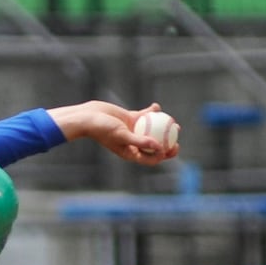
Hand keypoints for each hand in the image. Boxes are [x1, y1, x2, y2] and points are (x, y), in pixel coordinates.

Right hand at [50, 101, 176, 165]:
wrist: (89, 117)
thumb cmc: (103, 129)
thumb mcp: (122, 136)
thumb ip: (140, 141)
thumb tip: (159, 147)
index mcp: (132, 153)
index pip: (152, 158)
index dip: (164, 155)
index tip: (172, 147)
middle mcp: (134, 144)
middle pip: (156, 145)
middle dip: (168, 142)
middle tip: (177, 134)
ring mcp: (133, 131)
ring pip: (152, 129)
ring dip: (163, 126)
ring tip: (174, 122)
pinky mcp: (130, 119)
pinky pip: (144, 116)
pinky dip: (151, 112)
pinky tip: (158, 106)